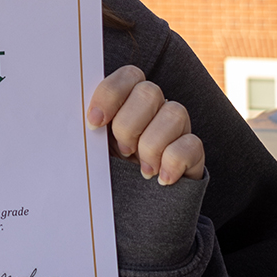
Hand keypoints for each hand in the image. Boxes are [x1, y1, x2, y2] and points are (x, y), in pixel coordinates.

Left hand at [86, 66, 204, 185]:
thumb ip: (91, 127)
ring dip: (151, 145)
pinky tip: (160, 179)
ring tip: (142, 169)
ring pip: (174, 113)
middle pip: (149, 92)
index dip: (109, 95)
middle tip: (122, 149)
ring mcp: (177, 126)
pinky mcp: (193, 150)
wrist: (136, 200)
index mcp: (128, 97)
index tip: (93, 123)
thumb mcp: (95, 144)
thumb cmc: (109, 165)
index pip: (127, 76)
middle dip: (129, 125)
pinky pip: (192, 143)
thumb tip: (83, 119)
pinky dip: (172, 163)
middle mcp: (155, 105)